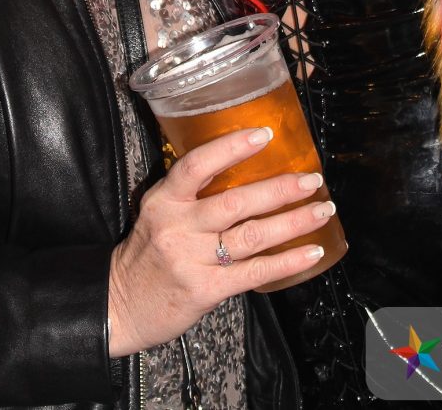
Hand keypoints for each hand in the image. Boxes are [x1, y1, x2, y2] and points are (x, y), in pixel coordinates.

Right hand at [107, 126, 330, 356]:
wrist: (121, 307)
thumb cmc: (146, 254)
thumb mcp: (158, 212)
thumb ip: (191, 194)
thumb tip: (243, 170)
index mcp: (163, 199)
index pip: (197, 164)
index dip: (231, 147)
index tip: (264, 134)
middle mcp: (177, 226)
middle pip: (235, 201)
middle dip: (279, 188)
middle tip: (311, 179)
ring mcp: (191, 259)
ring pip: (251, 234)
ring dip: (293, 221)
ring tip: (321, 210)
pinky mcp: (205, 289)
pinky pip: (254, 272)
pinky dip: (287, 261)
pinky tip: (311, 251)